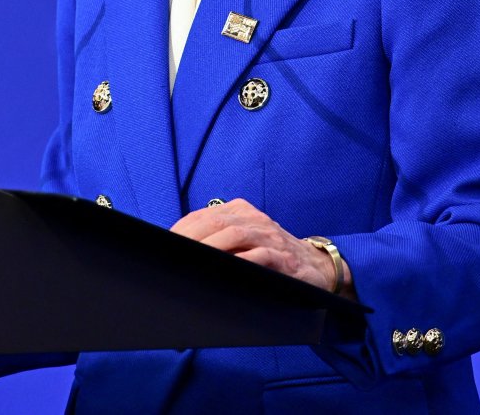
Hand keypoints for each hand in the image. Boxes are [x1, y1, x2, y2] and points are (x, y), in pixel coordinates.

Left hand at [171, 198, 351, 294]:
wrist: (316, 267)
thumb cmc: (271, 256)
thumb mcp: (245, 240)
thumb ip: (218, 239)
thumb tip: (178, 252)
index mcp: (240, 211)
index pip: (202, 216)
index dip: (181, 230)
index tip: (163, 246)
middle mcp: (254, 219)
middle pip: (215, 223)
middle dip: (190, 239)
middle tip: (171, 256)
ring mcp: (270, 236)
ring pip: (235, 235)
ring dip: (211, 248)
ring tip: (192, 261)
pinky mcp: (284, 258)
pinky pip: (261, 256)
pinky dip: (242, 261)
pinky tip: (226, 269)